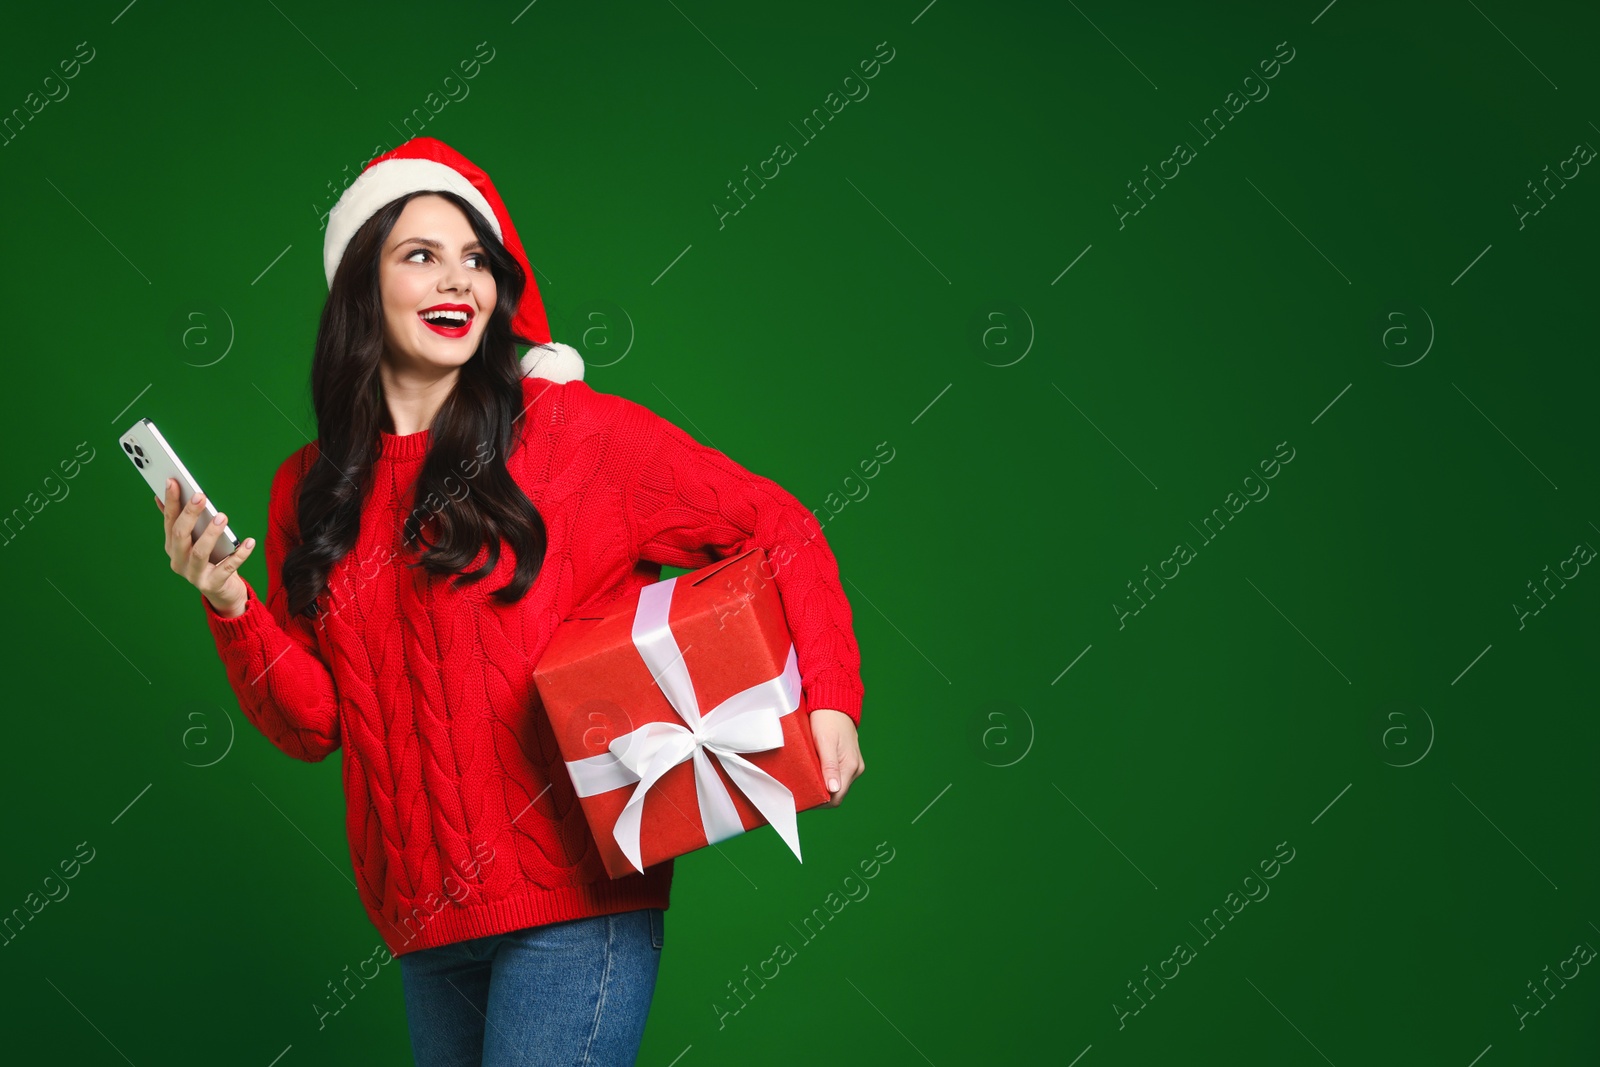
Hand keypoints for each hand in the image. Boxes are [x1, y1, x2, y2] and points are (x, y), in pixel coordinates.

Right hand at [156, 477, 255, 618]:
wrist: (222, 592)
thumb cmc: (210, 560)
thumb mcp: (194, 541)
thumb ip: (181, 521)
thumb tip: (161, 496)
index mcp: (172, 547)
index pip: (169, 521)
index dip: (170, 501)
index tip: (173, 481)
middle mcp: (178, 562)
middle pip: (180, 535)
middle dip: (189, 514)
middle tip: (201, 495)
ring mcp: (194, 575)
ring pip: (199, 552)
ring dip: (210, 533)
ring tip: (222, 516)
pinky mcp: (213, 585)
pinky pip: (227, 568)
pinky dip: (239, 554)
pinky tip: (249, 542)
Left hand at [810, 709, 863, 807]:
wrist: (835, 702)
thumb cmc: (827, 719)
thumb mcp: (825, 742)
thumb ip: (829, 766)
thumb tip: (834, 789)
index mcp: (851, 766)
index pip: (836, 797)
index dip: (820, 801)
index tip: (804, 799)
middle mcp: (855, 768)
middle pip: (836, 793)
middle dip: (819, 794)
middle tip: (801, 790)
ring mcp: (853, 764)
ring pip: (836, 785)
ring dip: (822, 785)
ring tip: (806, 780)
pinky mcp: (848, 760)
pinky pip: (837, 775)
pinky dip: (825, 777)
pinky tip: (814, 771)